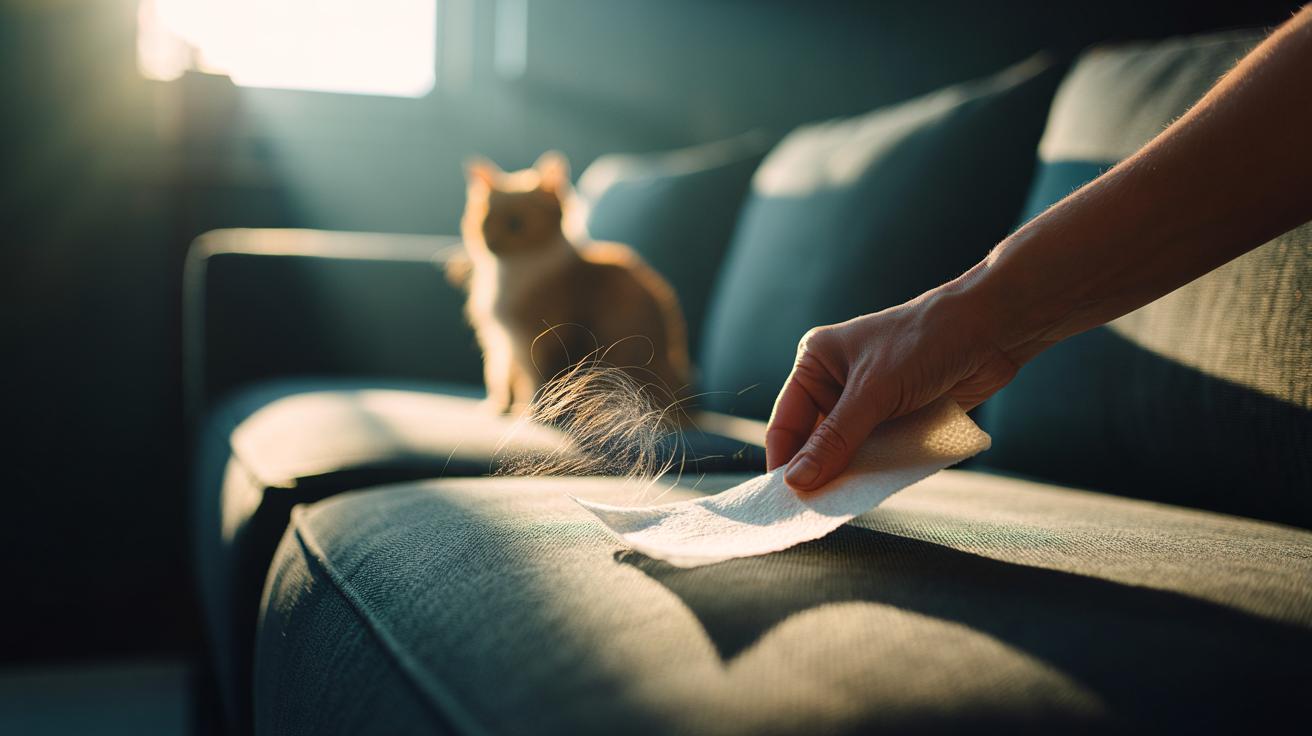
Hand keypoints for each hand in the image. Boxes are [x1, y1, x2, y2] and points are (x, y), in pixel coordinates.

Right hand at [765, 287, 1020, 492]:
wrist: (992, 330)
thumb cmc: (926, 341)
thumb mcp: (874, 393)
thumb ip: (835, 440)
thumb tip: (797, 482)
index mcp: (816, 364)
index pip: (786, 423)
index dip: (784, 462)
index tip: (784, 502)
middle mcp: (836, 383)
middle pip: (814, 442)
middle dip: (817, 473)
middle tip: (815, 511)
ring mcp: (868, 403)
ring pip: (847, 452)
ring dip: (849, 476)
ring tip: (843, 506)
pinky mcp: (897, 419)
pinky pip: (878, 454)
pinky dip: (877, 471)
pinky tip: (873, 492)